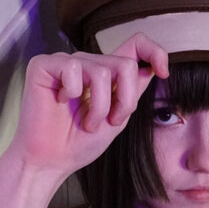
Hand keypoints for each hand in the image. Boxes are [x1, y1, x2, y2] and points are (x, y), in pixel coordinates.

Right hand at [8, 34, 168, 181]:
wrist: (50, 162)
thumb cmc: (78, 144)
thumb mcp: (116, 119)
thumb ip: (132, 92)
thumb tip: (153, 68)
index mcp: (105, 74)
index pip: (135, 45)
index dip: (154, 51)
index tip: (163, 71)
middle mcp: (87, 63)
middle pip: (125, 64)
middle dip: (125, 101)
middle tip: (109, 123)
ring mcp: (65, 62)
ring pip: (102, 71)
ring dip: (99, 106)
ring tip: (87, 123)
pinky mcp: (44, 65)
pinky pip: (72, 69)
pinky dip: (72, 93)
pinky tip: (60, 102)